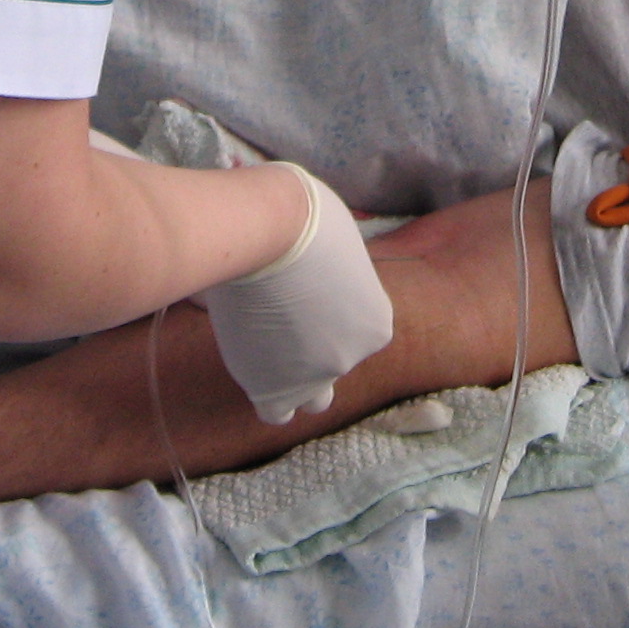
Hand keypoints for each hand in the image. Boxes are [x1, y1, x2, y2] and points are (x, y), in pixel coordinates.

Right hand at [198, 164, 394, 423]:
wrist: (269, 230)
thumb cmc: (303, 216)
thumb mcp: (338, 240)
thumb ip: (334, 274)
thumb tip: (315, 270)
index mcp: (377, 322)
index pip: (352, 336)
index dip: (325, 317)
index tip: (301, 295)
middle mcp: (353, 356)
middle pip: (332, 366)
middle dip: (313, 350)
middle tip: (284, 320)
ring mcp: (314, 376)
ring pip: (310, 401)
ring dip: (294, 383)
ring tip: (267, 348)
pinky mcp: (275, 386)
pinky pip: (276, 411)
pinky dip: (267, 393)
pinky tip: (251, 361)